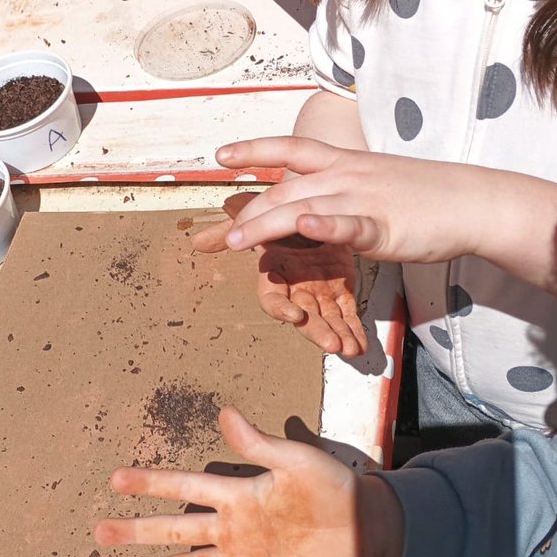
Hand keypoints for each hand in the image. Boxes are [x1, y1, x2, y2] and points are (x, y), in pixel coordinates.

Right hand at [97, 404, 403, 556]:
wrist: (363, 524)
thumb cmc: (332, 485)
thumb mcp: (296, 460)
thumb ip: (259, 444)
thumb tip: (224, 413)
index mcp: (238, 493)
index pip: (186, 486)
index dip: (151, 484)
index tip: (116, 480)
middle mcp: (232, 525)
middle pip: (175, 529)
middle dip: (137, 531)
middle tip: (100, 533)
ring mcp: (243, 556)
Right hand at [194, 192, 366, 355]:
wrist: (313, 207)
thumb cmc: (282, 218)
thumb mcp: (256, 219)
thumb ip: (228, 232)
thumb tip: (196, 241)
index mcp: (275, 275)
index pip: (272, 297)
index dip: (281, 308)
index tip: (293, 315)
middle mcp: (295, 287)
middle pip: (304, 315)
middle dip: (316, 332)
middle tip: (331, 344)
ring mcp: (318, 291)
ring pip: (327, 318)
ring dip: (338, 335)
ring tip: (349, 349)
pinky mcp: (340, 290)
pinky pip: (346, 313)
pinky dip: (353, 329)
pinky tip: (360, 345)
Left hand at [214, 137, 483, 263]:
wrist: (474, 201)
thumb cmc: (425, 195)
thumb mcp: (374, 183)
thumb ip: (339, 191)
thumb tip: (312, 204)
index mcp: (345, 163)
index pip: (291, 149)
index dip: (254, 150)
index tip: (221, 156)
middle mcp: (348, 176)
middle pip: (286, 189)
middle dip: (247, 211)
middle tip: (217, 233)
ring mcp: (365, 200)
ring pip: (304, 208)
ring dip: (266, 225)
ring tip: (235, 240)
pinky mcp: (385, 228)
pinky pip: (350, 226)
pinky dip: (326, 226)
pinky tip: (303, 228)